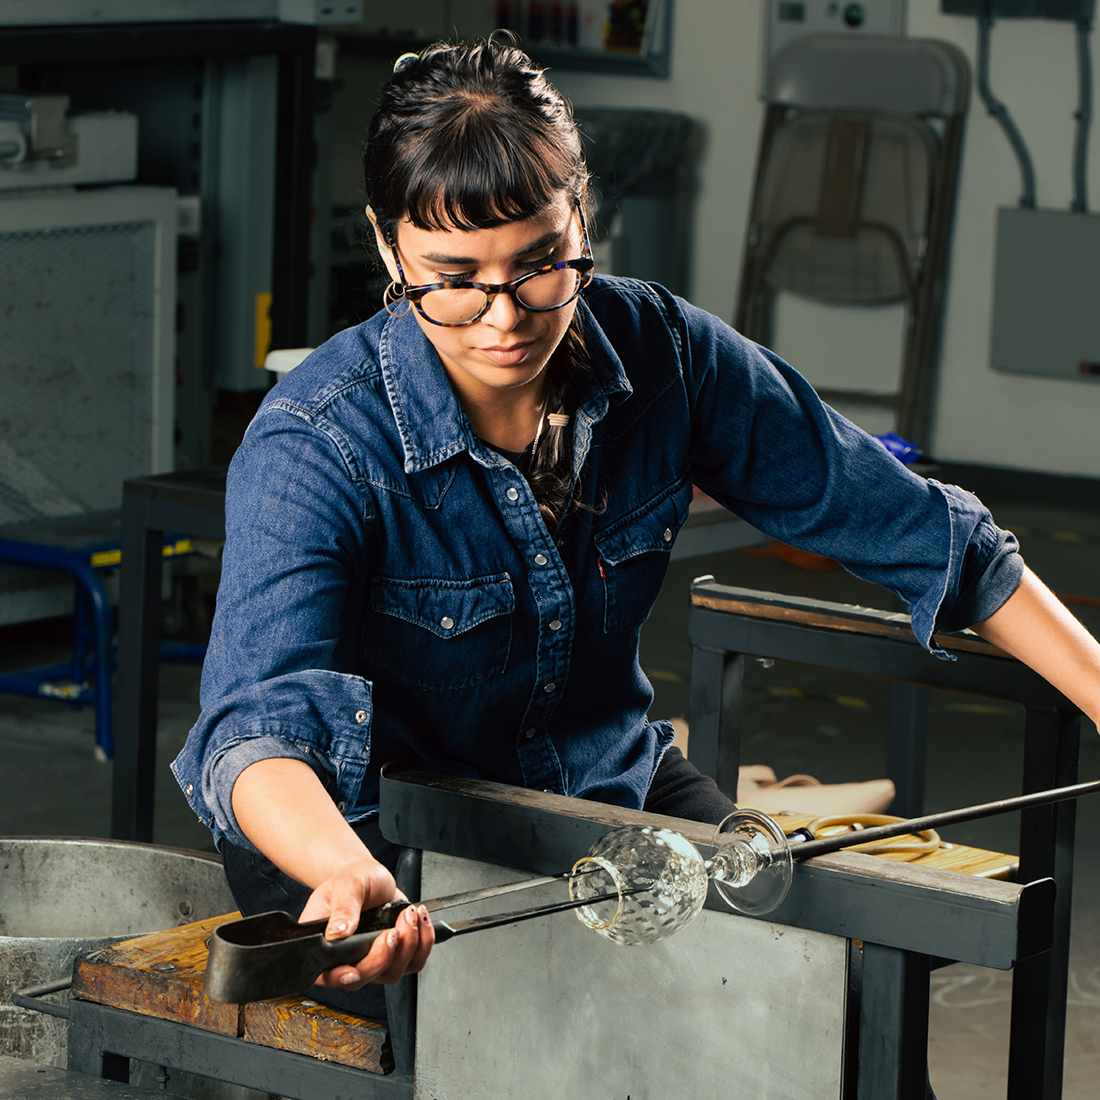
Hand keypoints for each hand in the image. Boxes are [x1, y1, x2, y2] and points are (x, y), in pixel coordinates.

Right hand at [298, 856, 434, 988]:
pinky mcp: (395, 955)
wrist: (371, 876)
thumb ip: (343, 908)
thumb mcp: (345, 886)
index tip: (354, 971)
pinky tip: (419, 920)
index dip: (341, 978)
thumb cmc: (352, 880)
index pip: (328, 976)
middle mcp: (348, 958)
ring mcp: (372, 959)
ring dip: (407, 945)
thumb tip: (338, 933)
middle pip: (364, 977)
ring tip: (409, 914)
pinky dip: (423, 943)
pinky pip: (413, 962)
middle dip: (383, 956)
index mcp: (325, 946)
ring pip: (392, 972)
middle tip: (393, 930)